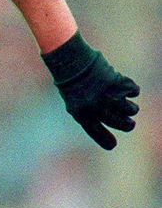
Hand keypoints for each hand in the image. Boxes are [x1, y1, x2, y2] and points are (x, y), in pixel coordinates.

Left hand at [42, 31, 138, 149]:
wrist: (72, 62)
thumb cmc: (73, 84)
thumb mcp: (76, 104)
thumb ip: (91, 117)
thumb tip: (116, 122)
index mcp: (83, 115)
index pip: (98, 133)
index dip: (106, 141)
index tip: (113, 145)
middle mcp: (97, 108)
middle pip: (122, 124)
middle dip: (128, 125)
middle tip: (129, 123)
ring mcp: (108, 95)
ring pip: (131, 109)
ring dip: (131, 108)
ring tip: (126, 104)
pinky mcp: (117, 82)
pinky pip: (134, 91)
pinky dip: (132, 90)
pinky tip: (127, 88)